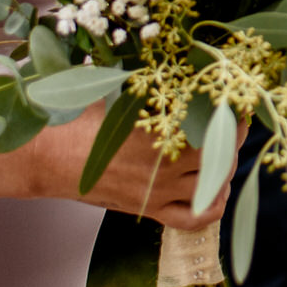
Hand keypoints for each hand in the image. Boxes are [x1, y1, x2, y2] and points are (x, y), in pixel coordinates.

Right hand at [39, 104, 242, 230]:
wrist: (49, 156)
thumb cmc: (81, 119)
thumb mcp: (119, 92)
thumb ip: (153, 86)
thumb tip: (184, 67)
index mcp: (161, 132)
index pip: (215, 125)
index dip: (232, 113)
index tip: (237, 101)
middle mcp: (165, 166)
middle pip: (221, 157)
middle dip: (232, 139)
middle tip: (231, 124)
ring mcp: (159, 191)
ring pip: (213, 187)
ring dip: (224, 170)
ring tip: (221, 154)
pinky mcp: (149, 209)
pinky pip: (194, 219)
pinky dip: (211, 206)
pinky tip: (212, 191)